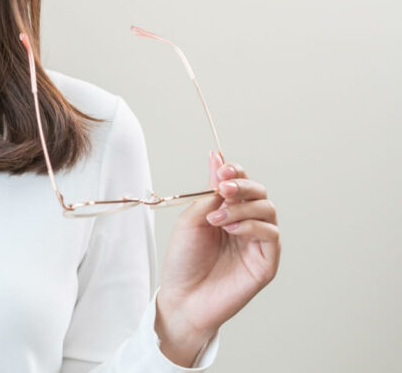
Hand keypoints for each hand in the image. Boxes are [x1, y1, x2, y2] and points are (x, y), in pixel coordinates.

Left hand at [156, 151, 281, 341]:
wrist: (183, 297)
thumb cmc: (184, 260)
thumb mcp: (191, 219)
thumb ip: (209, 191)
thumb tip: (216, 156)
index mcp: (227, 210)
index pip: (241, 182)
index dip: (235, 171)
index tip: (222, 168)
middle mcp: (245, 223)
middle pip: (259, 192)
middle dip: (243, 185)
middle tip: (223, 188)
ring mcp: (257, 242)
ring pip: (267, 209)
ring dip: (243, 207)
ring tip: (218, 217)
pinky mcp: (266, 261)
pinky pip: (271, 234)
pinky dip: (251, 225)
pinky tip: (231, 229)